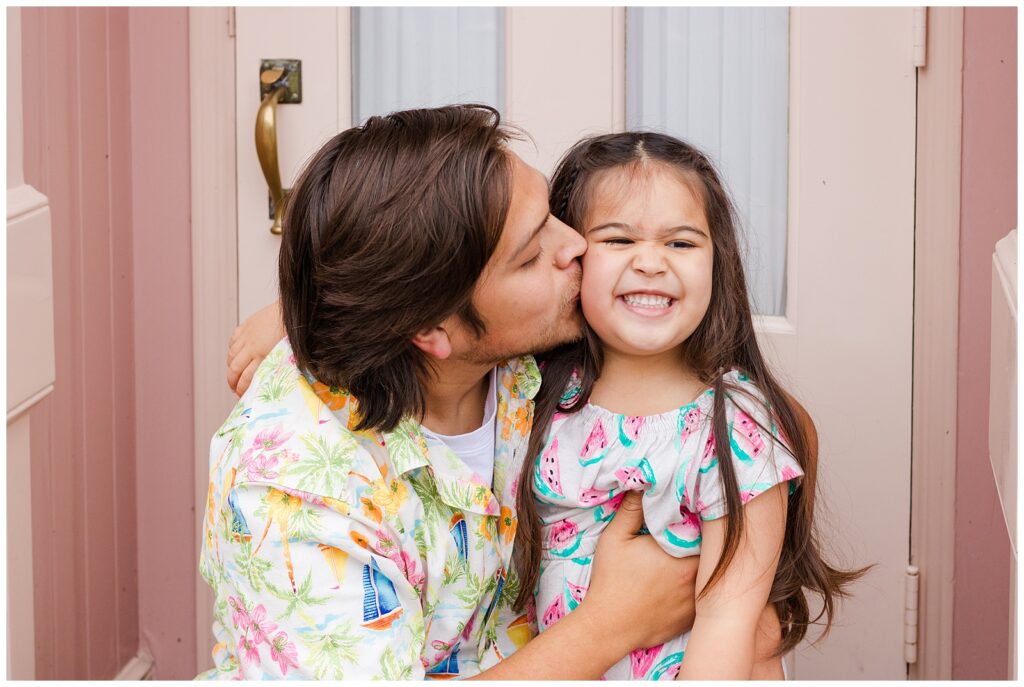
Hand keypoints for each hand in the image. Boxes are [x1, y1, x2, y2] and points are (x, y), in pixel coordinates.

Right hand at [227, 300, 285, 395]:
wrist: (292, 311)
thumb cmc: (295, 333)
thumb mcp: (288, 355)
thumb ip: (277, 367)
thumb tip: (272, 380)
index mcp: (264, 356)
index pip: (247, 378)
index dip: (242, 389)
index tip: (241, 395)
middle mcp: (252, 347)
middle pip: (235, 369)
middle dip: (232, 382)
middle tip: (233, 389)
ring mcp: (247, 336)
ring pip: (231, 356)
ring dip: (231, 367)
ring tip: (233, 374)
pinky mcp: (246, 326)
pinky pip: (233, 341)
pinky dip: (232, 350)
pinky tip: (235, 355)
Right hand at [584, 491, 698, 650]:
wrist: (608, 627)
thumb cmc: (610, 581)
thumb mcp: (615, 538)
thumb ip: (632, 508)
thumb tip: (644, 483)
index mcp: (681, 555)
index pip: (706, 530)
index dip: (703, 518)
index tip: (695, 508)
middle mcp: (696, 578)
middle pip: (713, 553)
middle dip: (707, 540)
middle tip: (697, 529)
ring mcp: (697, 601)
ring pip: (711, 575)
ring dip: (707, 564)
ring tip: (698, 553)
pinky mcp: (693, 618)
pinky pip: (705, 597)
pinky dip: (702, 587)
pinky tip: (690, 581)